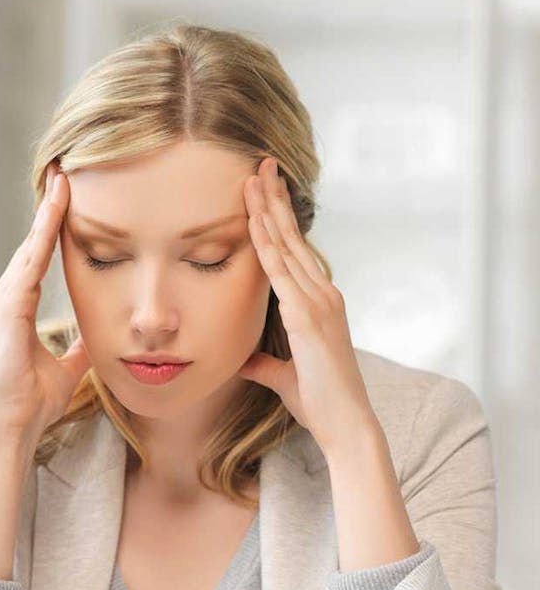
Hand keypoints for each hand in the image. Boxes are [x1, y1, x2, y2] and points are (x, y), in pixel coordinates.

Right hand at [0, 159, 91, 440]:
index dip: (53, 226)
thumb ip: (80, 348)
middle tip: (64, 170)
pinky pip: (29, 265)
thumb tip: (97, 338)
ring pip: (30, 247)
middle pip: (32, 243)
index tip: (68, 195)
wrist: (17, 423)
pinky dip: (42, 237)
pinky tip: (55, 213)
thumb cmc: (36, 400)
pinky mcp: (7, 309)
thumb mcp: (69, 367)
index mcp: (20, 306)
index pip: (40, 256)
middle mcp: (7, 297)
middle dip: (49, 207)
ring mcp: (3, 300)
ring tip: (62, 180)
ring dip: (47, 213)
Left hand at [237, 156, 378, 457]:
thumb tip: (243, 358)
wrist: (346, 425)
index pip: (294, 252)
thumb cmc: (321, 403)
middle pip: (293, 238)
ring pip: (287, 246)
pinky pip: (281, 272)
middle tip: (260, 164)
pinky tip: (253, 220)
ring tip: (253, 176)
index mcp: (319, 304)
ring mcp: (319, 303)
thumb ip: (264, 363)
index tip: (264, 191)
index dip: (278, 219)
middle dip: (275, 200)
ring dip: (268, 210)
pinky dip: (266, 243)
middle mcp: (323, 295)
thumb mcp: (283, 377)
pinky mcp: (309, 317)